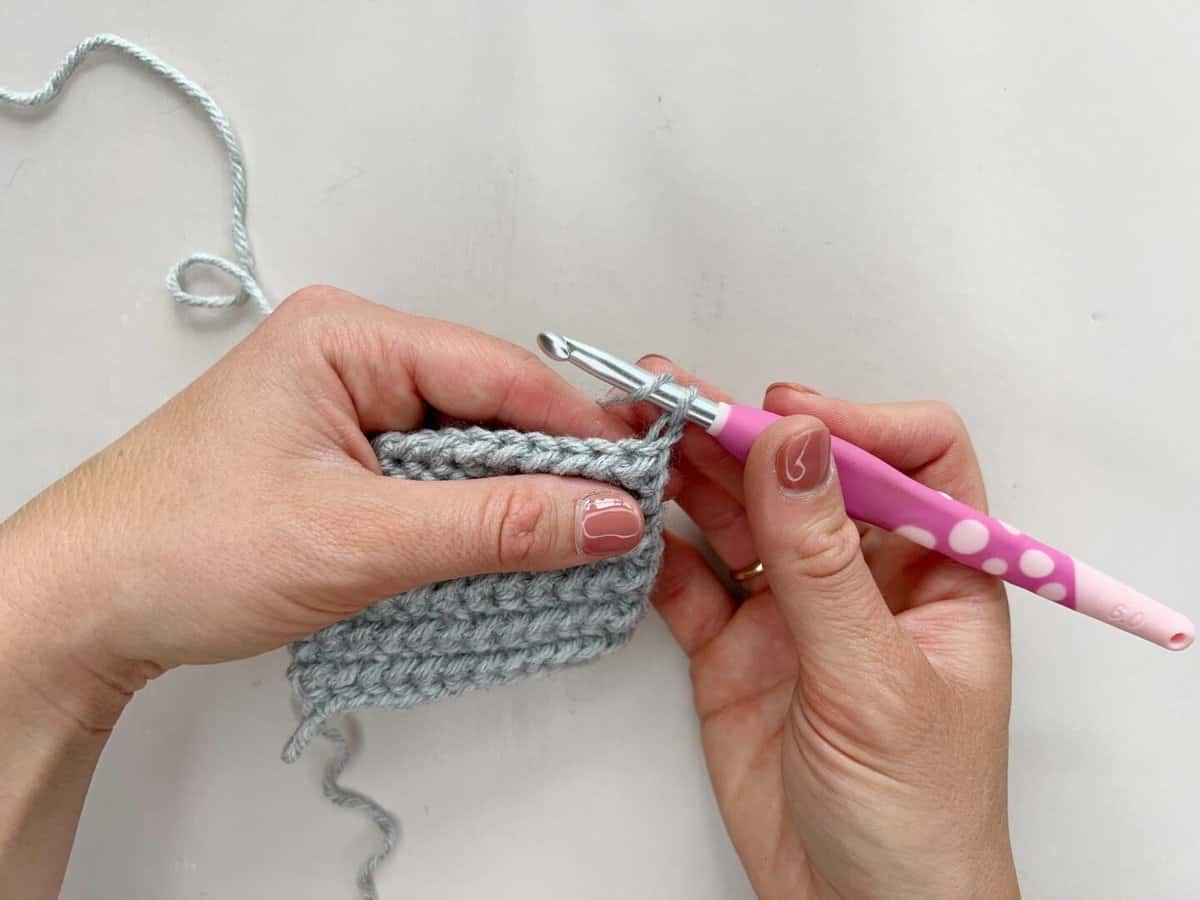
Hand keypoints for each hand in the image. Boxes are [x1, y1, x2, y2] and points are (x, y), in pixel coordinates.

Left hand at [0, 286, 647, 728]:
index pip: (497, 370)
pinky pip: (430, 475)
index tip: (637, 481)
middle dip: (546, 467)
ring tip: (564, 546)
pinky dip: (466, 515)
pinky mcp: (341, 456)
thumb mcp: (362, 539)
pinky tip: (499, 551)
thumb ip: (496, 525)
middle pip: (486, 404)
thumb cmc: (185, 546)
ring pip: (463, 446)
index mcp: (347, 336)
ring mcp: (344, 407)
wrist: (88, 605)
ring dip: (507, 498)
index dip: (576, 427)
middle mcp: (351, 356)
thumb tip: (605, 513)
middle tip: (611, 523)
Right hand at [618, 361, 1017, 898]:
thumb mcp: (875, 681)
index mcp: (938, 571)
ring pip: (737, 518)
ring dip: (687, 476)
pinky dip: (654, 550)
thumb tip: (797, 445)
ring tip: (632, 436)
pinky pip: (688, 582)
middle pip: (802, 475)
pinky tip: (627, 522)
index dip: (855, 422)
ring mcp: (792, 611)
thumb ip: (823, 563)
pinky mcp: (732, 649)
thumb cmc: (917, 817)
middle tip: (668, 399)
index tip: (782, 418)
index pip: (914, 457)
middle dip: (738, 434)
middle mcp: (862, 576)